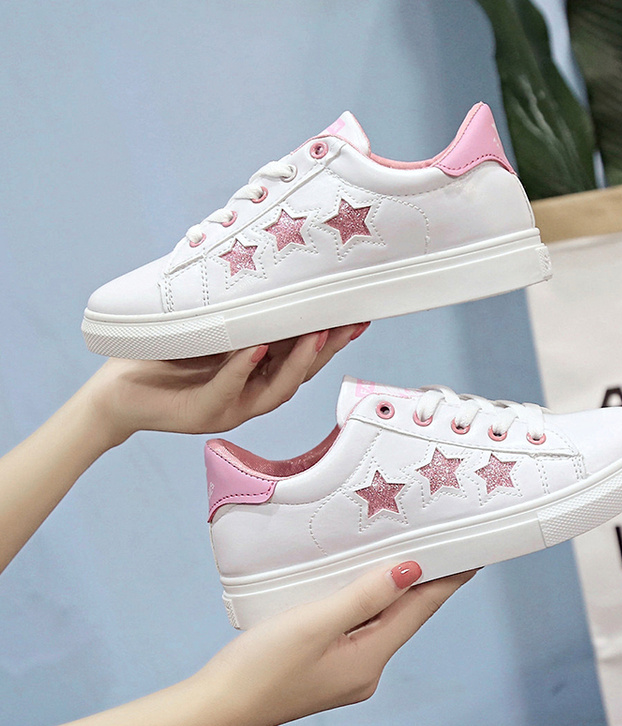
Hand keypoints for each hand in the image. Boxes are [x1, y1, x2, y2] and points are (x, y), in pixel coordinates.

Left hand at [83, 323, 368, 444]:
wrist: (117, 390)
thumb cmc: (166, 353)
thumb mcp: (211, 327)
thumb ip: (241, 311)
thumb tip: (269, 268)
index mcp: (259, 374)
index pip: (304, 357)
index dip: (332, 338)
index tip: (356, 314)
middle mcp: (252, 394)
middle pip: (302, 374)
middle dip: (328, 348)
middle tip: (351, 321)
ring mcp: (231, 407)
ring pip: (276, 388)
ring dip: (297, 360)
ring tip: (316, 332)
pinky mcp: (203, 413)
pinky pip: (227, 389)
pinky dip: (242, 367)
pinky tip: (255, 347)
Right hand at [199, 563, 476, 725]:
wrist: (216, 707)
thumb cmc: (260, 668)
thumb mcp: (316, 623)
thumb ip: (365, 596)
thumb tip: (411, 572)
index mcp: (370, 659)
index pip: (420, 610)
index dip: (447, 580)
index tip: (471, 555)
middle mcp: (366, 669)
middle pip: (404, 615)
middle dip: (423, 581)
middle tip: (437, 543)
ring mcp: (346, 671)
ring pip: (380, 621)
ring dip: (392, 590)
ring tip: (403, 555)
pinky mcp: (326, 668)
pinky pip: (358, 628)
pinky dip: (366, 603)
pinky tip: (358, 586)